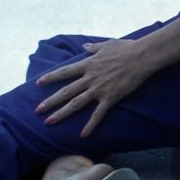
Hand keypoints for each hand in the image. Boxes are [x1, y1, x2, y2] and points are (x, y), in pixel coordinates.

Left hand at [33, 38, 154, 137]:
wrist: (141, 56)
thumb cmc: (125, 48)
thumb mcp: (106, 44)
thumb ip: (93, 48)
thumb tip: (84, 47)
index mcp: (88, 64)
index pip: (64, 72)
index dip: (51, 78)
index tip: (38, 83)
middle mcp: (90, 78)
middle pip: (66, 91)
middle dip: (50, 101)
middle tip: (37, 110)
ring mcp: (99, 89)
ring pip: (76, 103)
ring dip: (62, 113)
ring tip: (49, 122)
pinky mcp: (110, 98)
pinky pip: (98, 114)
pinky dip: (90, 125)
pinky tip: (83, 135)